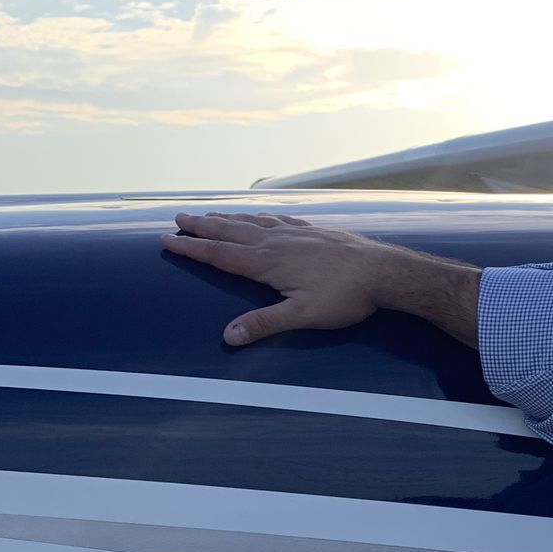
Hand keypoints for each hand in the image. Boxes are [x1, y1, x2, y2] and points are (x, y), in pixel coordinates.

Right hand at [162, 212, 423, 345]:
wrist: (386, 271)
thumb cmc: (347, 297)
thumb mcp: (304, 316)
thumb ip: (264, 324)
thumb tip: (228, 337)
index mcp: (268, 263)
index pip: (220, 255)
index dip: (192, 249)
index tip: (166, 241)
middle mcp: (278, 242)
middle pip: (231, 232)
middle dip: (202, 227)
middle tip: (177, 219)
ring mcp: (298, 234)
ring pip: (254, 222)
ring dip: (228, 219)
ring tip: (209, 214)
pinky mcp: (317, 232)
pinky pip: (280, 220)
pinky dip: (262, 216)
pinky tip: (261, 216)